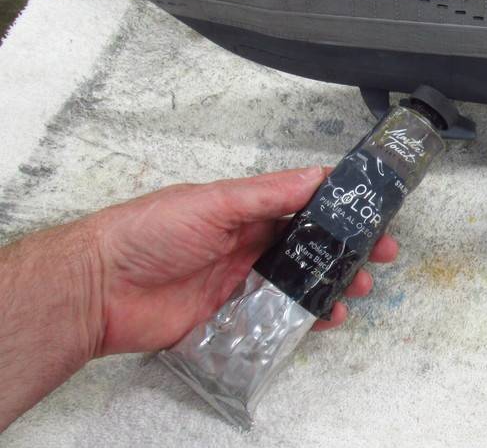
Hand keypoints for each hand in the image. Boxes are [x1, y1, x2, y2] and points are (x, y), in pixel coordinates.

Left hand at [84, 166, 397, 355]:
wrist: (99, 291)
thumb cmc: (146, 234)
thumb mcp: (213, 203)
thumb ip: (266, 193)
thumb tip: (315, 176)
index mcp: (244, 210)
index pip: (302, 204)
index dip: (340, 209)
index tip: (373, 212)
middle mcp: (247, 243)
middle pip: (310, 247)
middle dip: (347, 250)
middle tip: (379, 255)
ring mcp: (242, 281)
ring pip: (300, 284)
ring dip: (332, 284)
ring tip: (358, 288)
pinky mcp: (232, 317)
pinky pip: (278, 319)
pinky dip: (305, 319)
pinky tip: (327, 317)